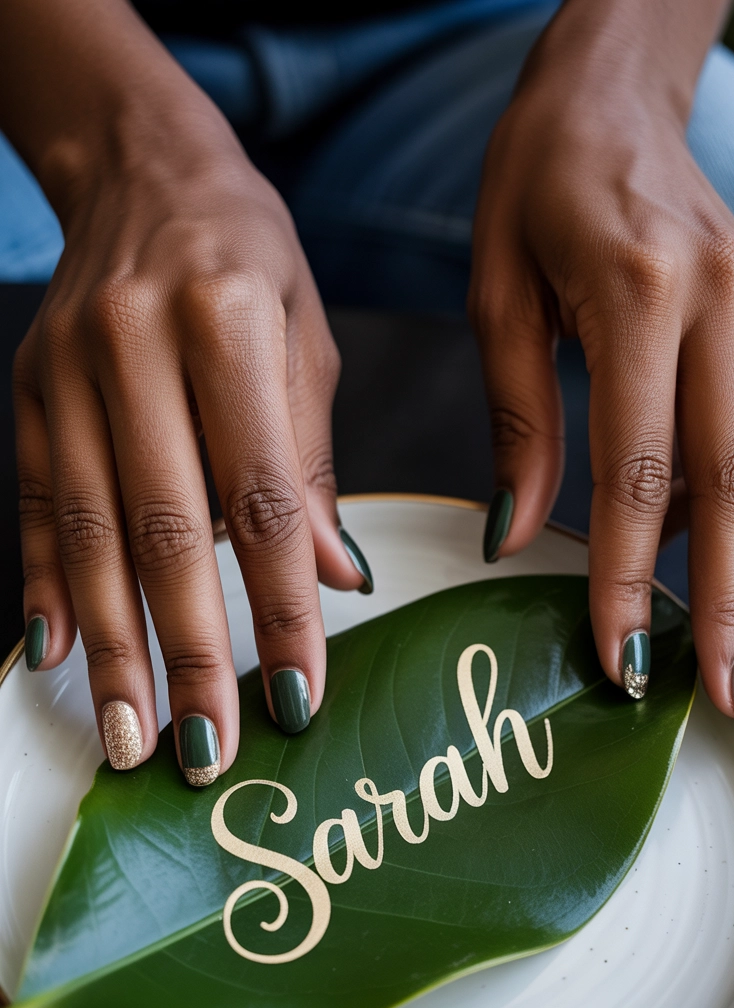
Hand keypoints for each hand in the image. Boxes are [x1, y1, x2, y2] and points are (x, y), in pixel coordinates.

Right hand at [12, 33, 369, 782]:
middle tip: (210, 748)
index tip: (297, 694)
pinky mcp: (28, 392)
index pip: (263, 498)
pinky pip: (40, 505)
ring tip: (134, 737)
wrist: (140, 167)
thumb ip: (312, 462)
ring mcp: (68, 370)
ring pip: (95, 536)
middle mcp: (135, 344)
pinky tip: (57, 658)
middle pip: (167, 531)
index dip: (280, 608)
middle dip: (192, 653)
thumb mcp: (306, 338)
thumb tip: (337, 579)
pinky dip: (49, 586)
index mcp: (227, 322)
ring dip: (115, 648)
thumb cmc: (246, 256)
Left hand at [469, 0, 733, 709]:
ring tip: (729, 649)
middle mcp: (719, 300)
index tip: (618, 654)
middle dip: (727, 598)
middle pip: (732, 481)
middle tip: (721, 690)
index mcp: (639, 292)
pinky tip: (707, 556)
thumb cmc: (537, 177)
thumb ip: (519, 420)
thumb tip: (519, 535)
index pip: (637, 468)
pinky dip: (730, 501)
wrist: (613, 83)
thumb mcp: (498, 293)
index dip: (625, 574)